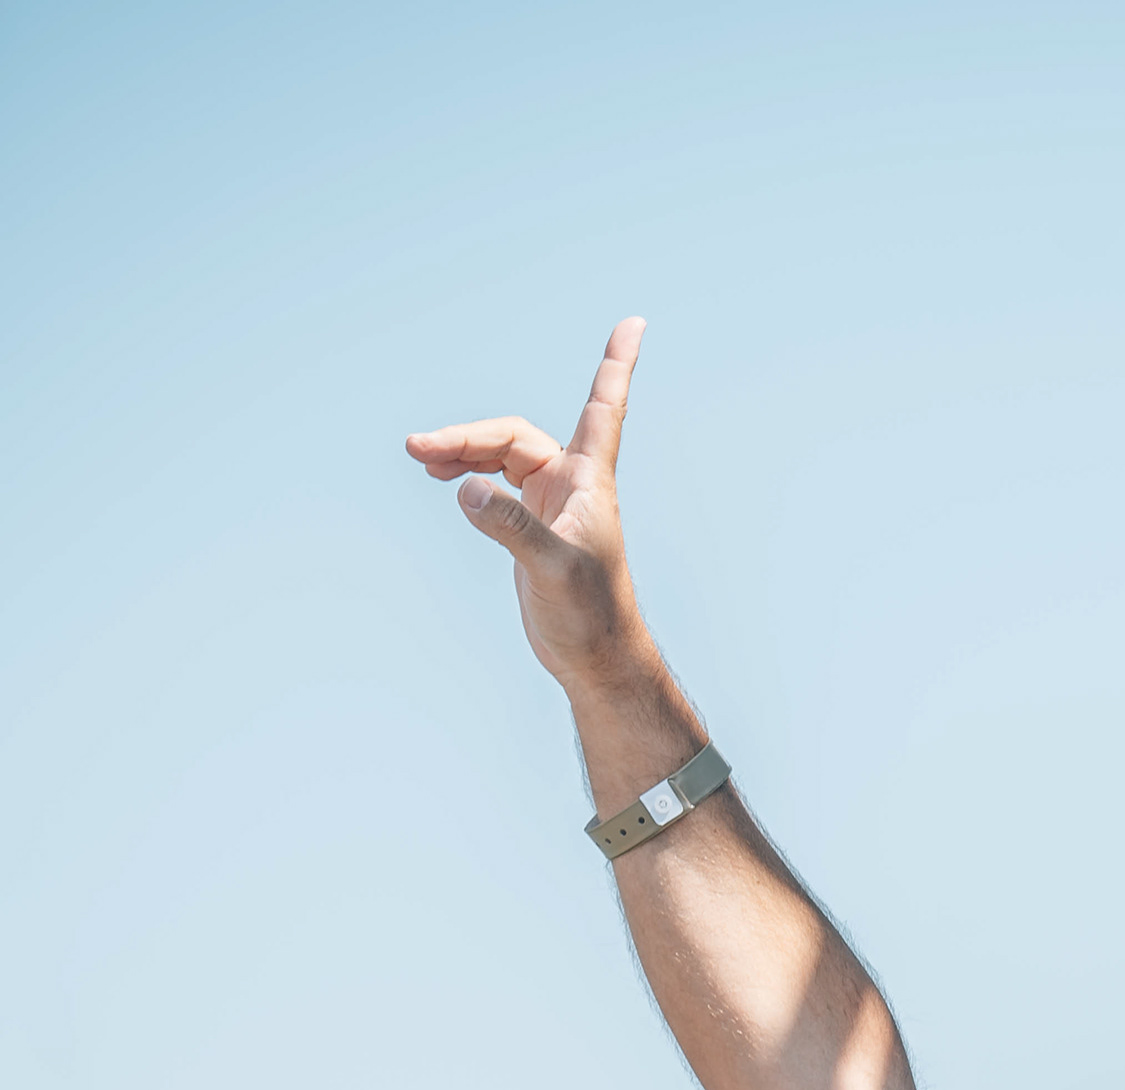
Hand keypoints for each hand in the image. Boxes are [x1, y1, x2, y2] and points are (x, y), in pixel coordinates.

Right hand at [406, 320, 654, 703]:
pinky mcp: (532, 529)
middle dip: (466, 437)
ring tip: (420, 458)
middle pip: (513, 436)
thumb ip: (510, 527)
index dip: (616, 364)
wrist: (595, 660)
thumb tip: (465, 490)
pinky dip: (469, 477)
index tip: (635, 323)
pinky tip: (446, 480)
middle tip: (418, 449)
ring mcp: (549, 505)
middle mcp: (571, 484)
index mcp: (587, 480)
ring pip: (500, 458)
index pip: (603, 406)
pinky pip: (495, 486)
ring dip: (462, 453)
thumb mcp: (550, 568)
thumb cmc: (590, 615)